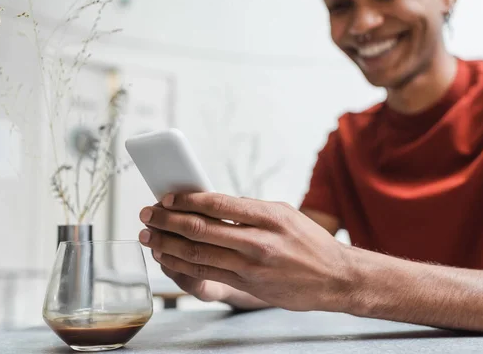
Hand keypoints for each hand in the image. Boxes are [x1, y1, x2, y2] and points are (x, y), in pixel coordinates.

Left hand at [138, 193, 351, 311]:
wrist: (335, 278)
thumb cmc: (310, 241)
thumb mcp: (285, 213)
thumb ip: (250, 209)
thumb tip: (212, 203)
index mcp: (269, 216)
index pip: (218, 203)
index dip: (187, 199)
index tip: (167, 197)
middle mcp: (259, 241)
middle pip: (201, 229)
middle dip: (167, 220)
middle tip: (147, 214)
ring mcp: (252, 266)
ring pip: (198, 254)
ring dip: (167, 244)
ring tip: (148, 236)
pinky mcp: (247, 284)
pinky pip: (206, 273)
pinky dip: (181, 265)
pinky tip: (167, 257)